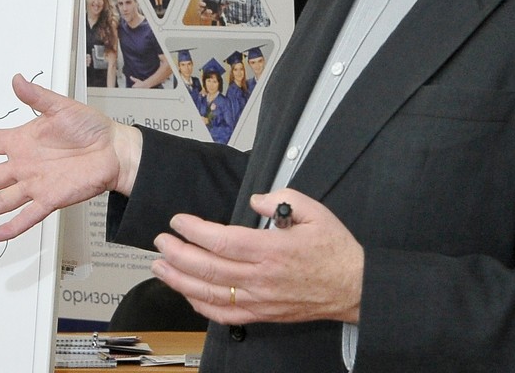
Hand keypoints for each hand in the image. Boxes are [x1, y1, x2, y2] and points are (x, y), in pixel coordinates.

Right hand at [0, 74, 141, 241]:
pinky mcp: (51, 198)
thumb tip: (16, 79)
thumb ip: (37, 97)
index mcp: (23, 141)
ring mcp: (36, 184)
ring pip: (1, 199)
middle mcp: (24, 165)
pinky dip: (13, 226)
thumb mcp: (61, 107)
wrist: (114, 150)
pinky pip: (28, 215)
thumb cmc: (90, 127)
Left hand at [150, 189, 362, 324]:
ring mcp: (259, 300)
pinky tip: (187, 293)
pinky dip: (200, 305)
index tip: (178, 220)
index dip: (194, 230)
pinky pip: (224, 315)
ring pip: (210, 293)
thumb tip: (256, 200)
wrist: (354, 288)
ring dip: (179, 280)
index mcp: (272, 250)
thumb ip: (281, 198)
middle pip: (208, 268)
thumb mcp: (314, 211)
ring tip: (160, 267)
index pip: (222, 241)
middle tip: (161, 241)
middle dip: (177, 254)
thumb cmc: (335, 251)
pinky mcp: (261, 314)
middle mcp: (261, 278)